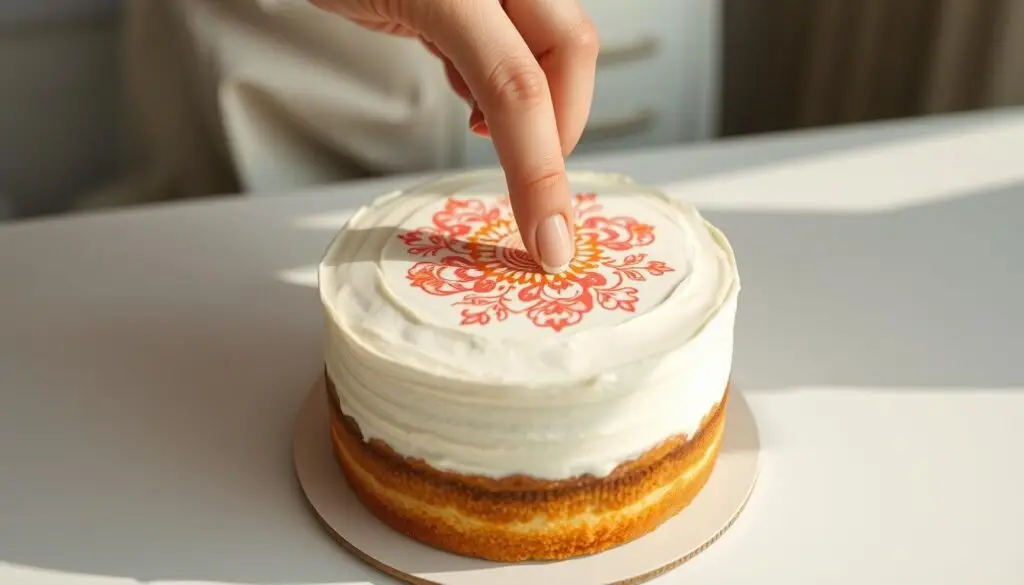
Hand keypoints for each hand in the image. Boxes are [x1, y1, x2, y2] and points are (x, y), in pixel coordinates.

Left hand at [311, 0, 598, 272]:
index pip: (520, 86)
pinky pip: (520, 38)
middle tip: (531, 186)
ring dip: (537, 103)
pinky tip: (469, 90)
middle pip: (571, 54)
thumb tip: (509, 128)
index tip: (546, 242)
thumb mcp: (379, 0)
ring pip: (555, 49)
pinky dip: (506, 77)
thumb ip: (463, 59)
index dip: (541, 171)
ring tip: (481, 125)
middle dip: (559, 127)